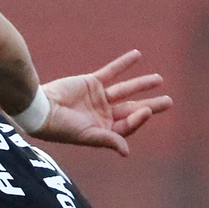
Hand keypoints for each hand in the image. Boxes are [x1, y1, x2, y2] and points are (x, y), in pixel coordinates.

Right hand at [33, 50, 171, 155]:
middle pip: (131, 109)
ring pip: (124, 90)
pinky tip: (137, 55)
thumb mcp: (85, 135)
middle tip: (168, 103)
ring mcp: (97, 99)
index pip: (127, 124)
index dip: (139, 118)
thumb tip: (126, 152)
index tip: (146, 110)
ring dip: (141, 84)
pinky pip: (110, 72)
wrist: (40, 109)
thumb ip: (107, 140)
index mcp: (102, 130)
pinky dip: (123, 64)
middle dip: (149, 105)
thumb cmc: (60, 128)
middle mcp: (102, 115)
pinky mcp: (90, 83)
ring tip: (159, 79)